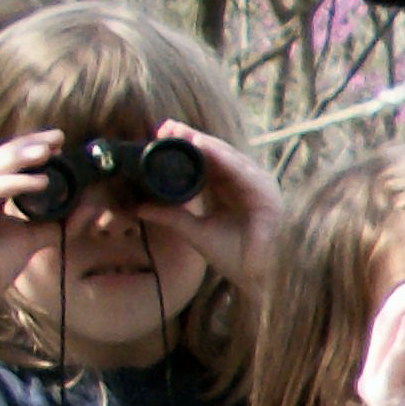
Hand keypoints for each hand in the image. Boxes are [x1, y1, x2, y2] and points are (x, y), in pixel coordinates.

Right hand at [0, 136, 63, 311]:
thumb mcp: (31, 238)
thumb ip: (56, 223)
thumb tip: (89, 209)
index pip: (7, 160)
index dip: (31, 148)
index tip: (59, 142)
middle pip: (0, 157)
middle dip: (29, 145)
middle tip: (57, 138)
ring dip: (22, 158)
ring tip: (49, 152)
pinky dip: (14, 183)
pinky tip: (40, 182)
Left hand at [138, 122, 280, 295]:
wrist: (259, 279)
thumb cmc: (235, 258)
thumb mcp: (196, 233)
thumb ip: (171, 217)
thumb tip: (138, 207)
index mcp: (229, 189)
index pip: (206, 161)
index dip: (185, 146)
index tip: (160, 135)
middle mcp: (244, 183)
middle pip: (217, 154)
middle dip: (191, 138)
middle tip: (165, 126)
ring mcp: (257, 186)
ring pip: (228, 157)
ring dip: (204, 143)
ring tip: (180, 132)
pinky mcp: (266, 194)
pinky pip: (241, 170)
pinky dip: (222, 157)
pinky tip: (203, 146)